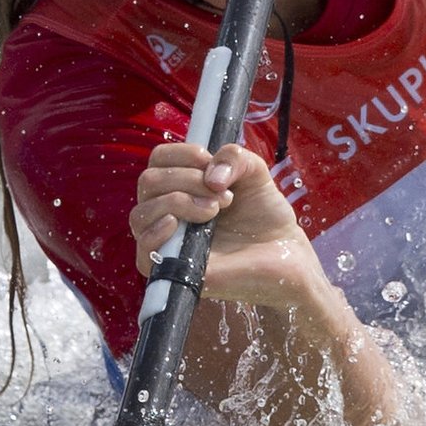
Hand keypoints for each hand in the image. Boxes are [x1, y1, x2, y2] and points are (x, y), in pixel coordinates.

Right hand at [130, 141, 329, 315]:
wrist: (284, 252)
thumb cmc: (264, 213)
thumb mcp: (255, 172)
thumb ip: (234, 157)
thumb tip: (211, 176)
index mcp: (182, 184)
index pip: (158, 160)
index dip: (181, 154)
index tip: (209, 161)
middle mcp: (168, 211)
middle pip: (149, 182)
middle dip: (187, 179)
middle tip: (224, 195)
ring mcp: (168, 241)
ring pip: (141, 213)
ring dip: (178, 201)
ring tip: (215, 210)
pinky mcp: (172, 271)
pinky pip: (143, 251)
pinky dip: (155, 232)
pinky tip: (177, 224)